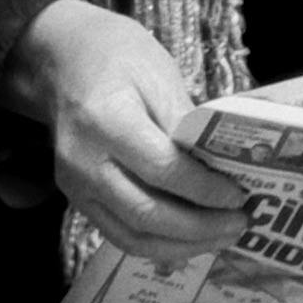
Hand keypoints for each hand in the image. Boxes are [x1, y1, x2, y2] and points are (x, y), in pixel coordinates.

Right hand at [8, 0, 246, 262]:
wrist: (62, 60)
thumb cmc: (117, 57)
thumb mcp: (158, 73)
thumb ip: (186, 122)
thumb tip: (222, 166)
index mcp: (105, 121)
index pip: (162, 170)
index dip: (204, 189)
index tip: (239, 194)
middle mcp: (83, 162)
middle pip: (146, 213)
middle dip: (199, 227)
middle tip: (240, 223)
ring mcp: (75, 187)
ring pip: (132, 236)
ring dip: (183, 246)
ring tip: (222, 237)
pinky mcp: (77, 199)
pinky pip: (120, 234)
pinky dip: (159, 244)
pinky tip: (191, 239)